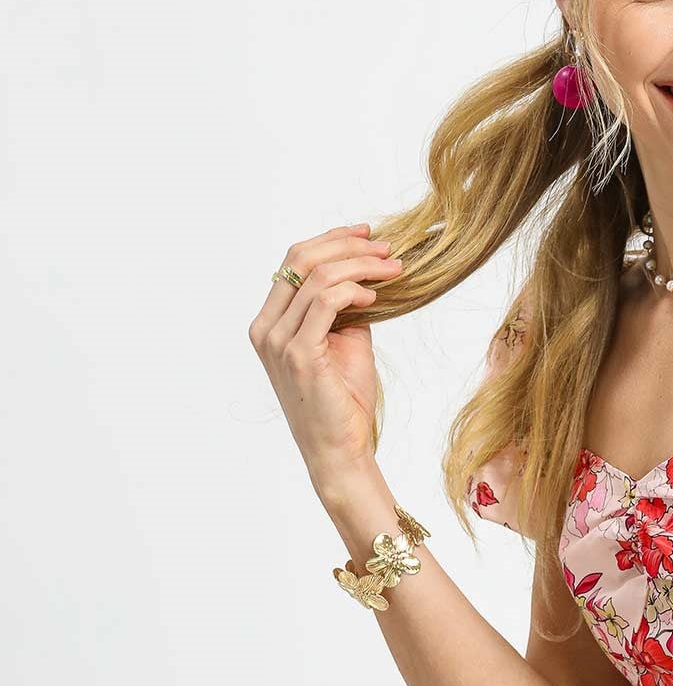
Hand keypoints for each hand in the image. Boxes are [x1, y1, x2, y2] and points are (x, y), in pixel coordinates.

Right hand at [248, 222, 402, 484]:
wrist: (340, 450)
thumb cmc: (343, 403)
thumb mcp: (345, 344)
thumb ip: (344, 309)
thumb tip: (366, 277)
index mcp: (270, 322)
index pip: (294, 261)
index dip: (332, 240)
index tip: (368, 235)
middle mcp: (266, 328)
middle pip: (302, 258)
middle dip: (348, 246)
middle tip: (386, 249)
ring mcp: (278, 341)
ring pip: (317, 276)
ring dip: (361, 266)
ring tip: (392, 270)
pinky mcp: (299, 354)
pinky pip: (326, 302)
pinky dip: (354, 291)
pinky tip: (375, 297)